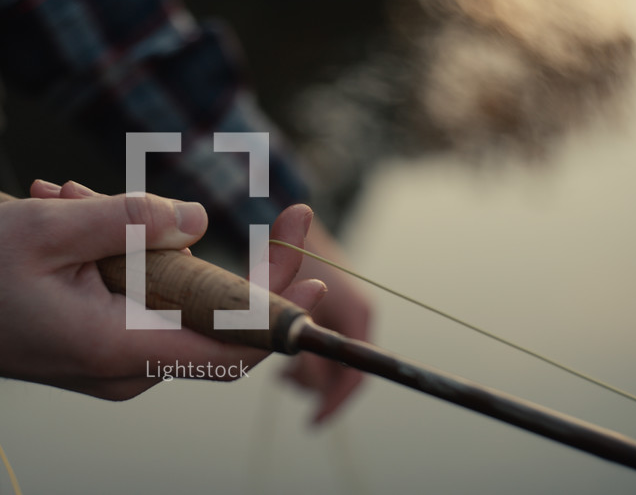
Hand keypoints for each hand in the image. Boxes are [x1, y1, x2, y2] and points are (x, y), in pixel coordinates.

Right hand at [0, 181, 324, 401]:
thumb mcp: (46, 230)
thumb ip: (128, 221)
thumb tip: (197, 222)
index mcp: (117, 347)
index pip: (229, 344)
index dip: (278, 311)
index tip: (313, 268)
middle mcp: (124, 368)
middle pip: (209, 321)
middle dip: (221, 257)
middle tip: (239, 209)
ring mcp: (112, 363)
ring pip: (166, 301)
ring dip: (145, 245)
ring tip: (66, 199)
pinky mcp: (98, 346)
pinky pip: (135, 302)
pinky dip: (123, 261)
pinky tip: (69, 218)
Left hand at [282, 221, 372, 424]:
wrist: (286, 213)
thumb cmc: (286, 250)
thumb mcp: (285, 299)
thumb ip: (292, 337)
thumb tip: (293, 377)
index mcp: (357, 314)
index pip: (355, 374)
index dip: (334, 403)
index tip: (312, 423)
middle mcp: (357, 317)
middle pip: (339, 373)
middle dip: (312, 385)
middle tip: (283, 380)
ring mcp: (344, 315)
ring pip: (327, 364)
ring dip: (304, 372)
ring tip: (279, 367)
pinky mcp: (331, 312)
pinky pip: (320, 349)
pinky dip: (301, 358)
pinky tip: (278, 352)